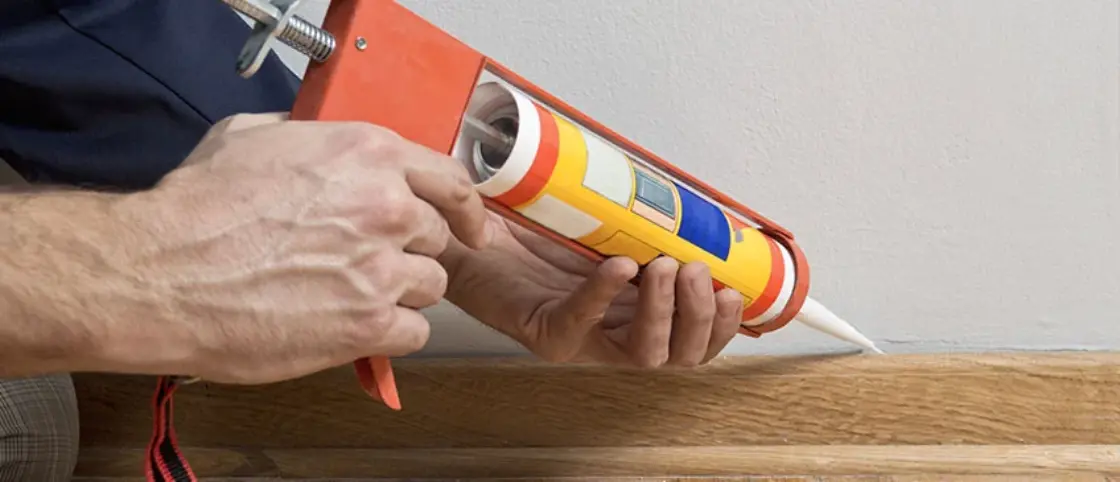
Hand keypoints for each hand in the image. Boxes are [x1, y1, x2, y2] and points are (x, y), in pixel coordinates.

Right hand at [96, 113, 490, 383]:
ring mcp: (382, 267)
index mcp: (368, 154)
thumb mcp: (252, 136)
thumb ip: (308, 137)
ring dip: (400, 293)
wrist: (162, 273)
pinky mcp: (369, 324)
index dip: (464, 207)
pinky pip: (414, 331)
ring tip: (350, 295)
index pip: (452, 179)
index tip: (470, 225)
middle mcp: (386, 207)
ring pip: (430, 286)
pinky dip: (389, 333)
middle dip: (409, 251)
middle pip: (437, 237)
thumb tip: (320, 143)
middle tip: (369, 262)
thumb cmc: (197, 208)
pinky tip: (352, 327)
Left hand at [444, 214, 742, 367]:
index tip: (737, 290)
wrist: (470, 232)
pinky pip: (581, 323)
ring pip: (642, 354)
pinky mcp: (543, 334)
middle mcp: (612, 335)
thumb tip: (695, 199)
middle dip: (701, 318)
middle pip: (679, 356)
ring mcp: (579, 340)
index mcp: (635, 314)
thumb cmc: (533, 229)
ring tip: (667, 270)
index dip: (722, 325)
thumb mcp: (605, 224)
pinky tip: (619, 267)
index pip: (694, 341)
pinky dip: (605, 295)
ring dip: (664, 313)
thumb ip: (645, 223)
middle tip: (700, 274)